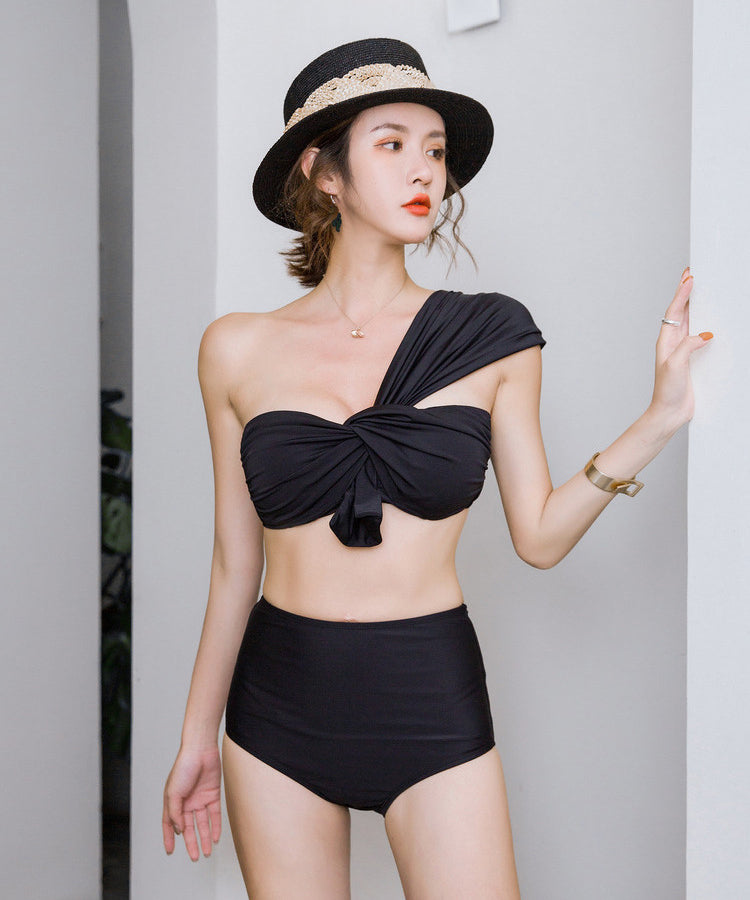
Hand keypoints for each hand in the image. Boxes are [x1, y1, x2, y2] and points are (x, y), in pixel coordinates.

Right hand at [162, 744, 221, 860]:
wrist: (201, 751)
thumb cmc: (183, 768)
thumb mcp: (173, 793)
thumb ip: (175, 813)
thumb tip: (179, 830)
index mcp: (173, 802)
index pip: (170, 824)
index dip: (169, 838)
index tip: (170, 852)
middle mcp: (186, 802)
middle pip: (188, 827)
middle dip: (191, 843)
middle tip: (195, 857)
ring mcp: (200, 799)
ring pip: (202, 823)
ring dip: (204, 838)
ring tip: (206, 853)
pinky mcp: (213, 795)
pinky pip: (214, 814)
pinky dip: (215, 826)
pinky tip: (216, 838)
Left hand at [650, 267, 711, 427]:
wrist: (669, 412)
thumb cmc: (667, 391)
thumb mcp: (676, 366)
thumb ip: (688, 347)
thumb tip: (704, 334)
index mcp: (666, 342)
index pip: (674, 313)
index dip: (681, 295)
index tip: (689, 279)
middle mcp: (673, 343)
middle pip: (681, 313)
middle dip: (686, 293)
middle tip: (692, 275)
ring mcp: (683, 350)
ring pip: (691, 322)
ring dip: (695, 306)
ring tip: (700, 290)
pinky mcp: (692, 359)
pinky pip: (700, 337)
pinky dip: (706, 325)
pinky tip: (712, 321)